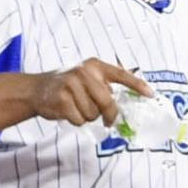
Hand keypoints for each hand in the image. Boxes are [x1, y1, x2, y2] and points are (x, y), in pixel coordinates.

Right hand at [28, 59, 150, 125]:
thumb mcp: (86, 78)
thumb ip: (104, 86)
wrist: (36, 89)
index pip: (121, 74)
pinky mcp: (61, 98)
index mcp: (95, 66)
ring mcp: (71, 84)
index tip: (151, 95)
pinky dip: (76, 121)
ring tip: (77, 108)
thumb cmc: (67, 86)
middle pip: (108, 102)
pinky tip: (68, 112)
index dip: (137, 85)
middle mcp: (84, 72)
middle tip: (108, 120)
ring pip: (93, 114)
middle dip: (109, 115)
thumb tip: (123, 105)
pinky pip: (79, 120)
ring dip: (88, 117)